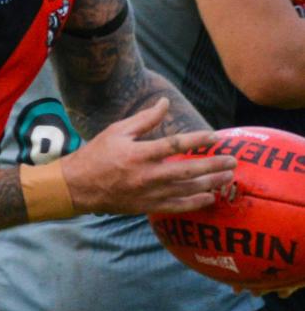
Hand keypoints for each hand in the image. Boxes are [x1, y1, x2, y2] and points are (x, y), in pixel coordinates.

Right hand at [61, 98, 236, 214]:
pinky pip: (175, 207)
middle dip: (212, 166)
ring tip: (227, 177)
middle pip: (187, 171)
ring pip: (185, 190)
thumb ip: (144, 119)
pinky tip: (209, 198)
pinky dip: (194, 203)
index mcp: (138, 153)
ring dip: (209, 183)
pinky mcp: (146, 207)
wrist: (78, 186)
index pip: (174, 145)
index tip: (215, 136)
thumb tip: (165, 103)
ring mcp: (147, 193)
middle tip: (232, 161)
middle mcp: (146, 175)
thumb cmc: (96, 155)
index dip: (197, 140)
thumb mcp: (117, 131)